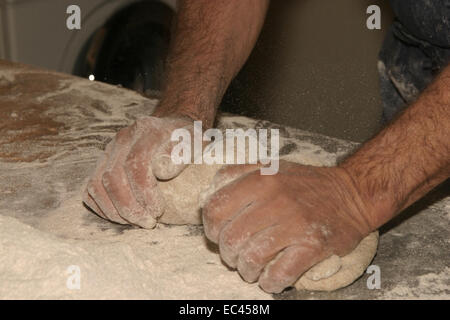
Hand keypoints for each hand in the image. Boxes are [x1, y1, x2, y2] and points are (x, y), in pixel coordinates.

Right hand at [83, 116, 192, 227]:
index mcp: (147, 130)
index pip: (135, 163)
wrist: (172, 128)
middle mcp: (123, 137)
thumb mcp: (194, 142)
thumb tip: (162, 172)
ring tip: (136, 222)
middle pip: (113, 177)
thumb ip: (182, 154)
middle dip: (130, 207)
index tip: (159, 210)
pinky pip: (90, 189)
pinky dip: (102, 207)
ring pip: (97, 184)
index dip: (144, 192)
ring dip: (115, 210)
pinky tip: (122, 217)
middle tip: (148, 222)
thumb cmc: (187, 140)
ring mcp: (109, 149)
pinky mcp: (101, 162)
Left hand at [202, 161, 374, 292]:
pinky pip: (280, 272)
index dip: (210, 226)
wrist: (351, 193)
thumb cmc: (305, 183)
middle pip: (231, 237)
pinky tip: (270, 279)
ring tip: (251, 269)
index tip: (218, 234)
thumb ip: (237, 174)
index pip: (216, 207)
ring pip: (252, 257)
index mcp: (260, 179)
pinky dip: (270, 282)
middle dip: (227, 253)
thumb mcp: (270, 166)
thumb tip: (207, 194)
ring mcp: (295, 223)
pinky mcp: (313, 244)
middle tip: (235, 255)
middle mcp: (275, 199)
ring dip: (246, 270)